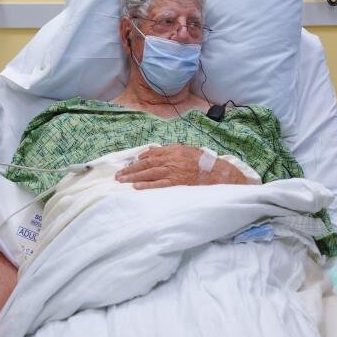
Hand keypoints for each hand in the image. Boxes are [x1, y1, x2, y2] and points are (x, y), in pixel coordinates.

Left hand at [115, 144, 245, 188]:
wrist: (217, 173)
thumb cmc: (203, 163)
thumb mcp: (187, 150)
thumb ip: (170, 150)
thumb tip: (151, 151)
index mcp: (173, 151)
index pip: (152, 154)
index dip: (139, 159)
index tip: (131, 163)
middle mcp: (171, 160)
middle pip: (145, 164)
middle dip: (130, 169)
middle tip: (118, 175)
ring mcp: (172, 172)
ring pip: (148, 174)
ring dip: (133, 177)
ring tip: (122, 181)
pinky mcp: (176, 184)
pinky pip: (158, 185)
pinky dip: (146, 186)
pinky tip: (136, 187)